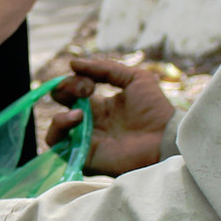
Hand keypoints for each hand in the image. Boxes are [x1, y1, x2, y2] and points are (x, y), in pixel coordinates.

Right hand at [46, 57, 175, 176]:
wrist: (166, 137)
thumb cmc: (155, 109)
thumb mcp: (134, 78)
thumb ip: (105, 68)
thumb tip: (73, 64)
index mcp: (100, 106)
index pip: (73, 91)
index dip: (75, 81)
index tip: (91, 82)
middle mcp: (90, 123)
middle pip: (61, 105)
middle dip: (65, 89)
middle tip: (85, 90)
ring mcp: (86, 141)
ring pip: (55, 129)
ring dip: (60, 115)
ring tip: (79, 112)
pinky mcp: (85, 156)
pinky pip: (58, 146)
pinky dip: (60, 130)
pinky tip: (77, 120)